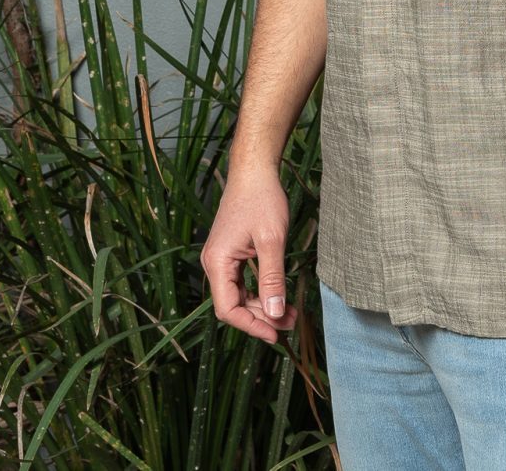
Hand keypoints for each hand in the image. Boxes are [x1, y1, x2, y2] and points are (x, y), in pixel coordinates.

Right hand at [200, 168, 297, 343]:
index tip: (276, 335)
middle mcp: (213, 263)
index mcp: (217, 262)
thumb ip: (272, 279)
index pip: (228, 309)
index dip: (251, 326)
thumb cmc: (261, 199)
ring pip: (239, 295)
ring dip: (263, 306)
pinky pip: (242, 282)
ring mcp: (221, 258)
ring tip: (291, 313)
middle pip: (233, 305)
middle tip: (291, 322)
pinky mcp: (230, 253)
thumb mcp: (271, 240)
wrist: (254, 170)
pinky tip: (279, 296)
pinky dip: (260, 291)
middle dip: (262, 317)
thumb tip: (275, 314)